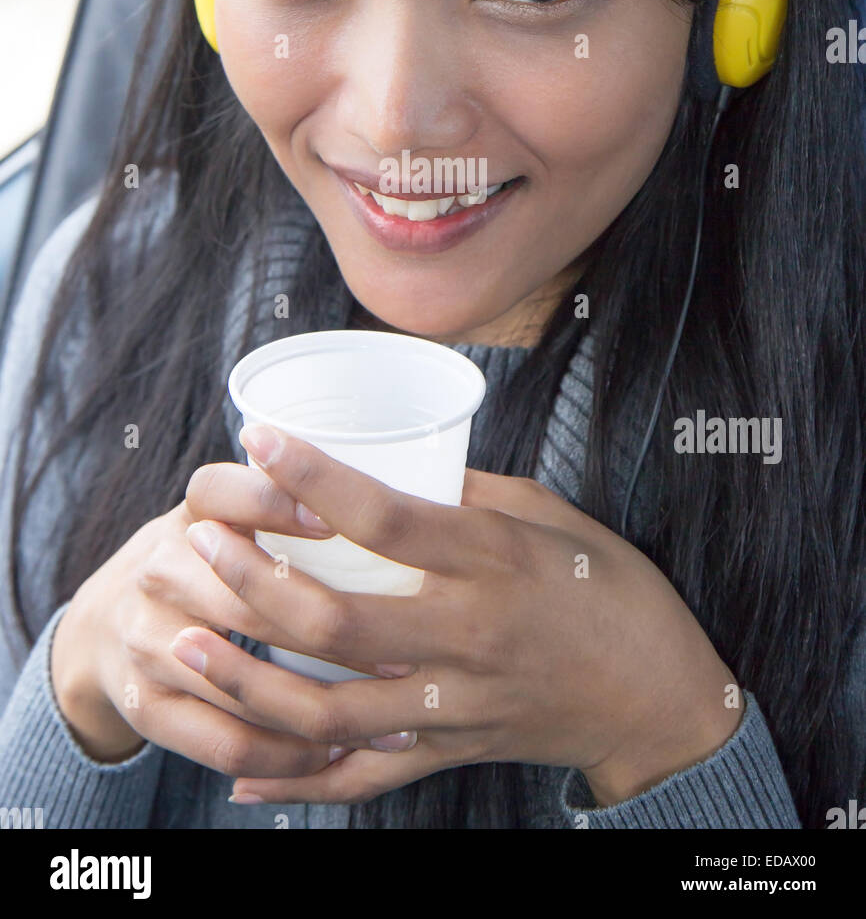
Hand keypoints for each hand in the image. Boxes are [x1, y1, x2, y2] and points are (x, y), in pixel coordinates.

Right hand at [49, 455, 387, 771]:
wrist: (108, 622)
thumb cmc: (211, 556)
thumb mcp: (236, 513)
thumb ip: (298, 499)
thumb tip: (403, 494)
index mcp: (192, 512)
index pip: (223, 492)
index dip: (276, 502)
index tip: (337, 521)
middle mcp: (159, 568)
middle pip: (245, 602)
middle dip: (332, 633)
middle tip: (405, 655)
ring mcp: (146, 640)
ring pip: (241, 681)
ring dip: (321, 708)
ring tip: (390, 718)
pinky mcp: (145, 705)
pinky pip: (224, 742)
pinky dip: (285, 755)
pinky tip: (333, 753)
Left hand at [176, 425, 743, 806]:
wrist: (661, 696)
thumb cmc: (610, 588)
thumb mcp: (551, 515)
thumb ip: (468, 495)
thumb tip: (394, 467)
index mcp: (494, 562)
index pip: (386, 518)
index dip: (314, 478)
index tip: (258, 439)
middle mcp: (468, 636)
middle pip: (337, 622)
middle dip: (253, 585)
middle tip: (200, 546)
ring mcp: (457, 704)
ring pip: (332, 711)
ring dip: (250, 683)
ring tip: (188, 647)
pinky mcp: (453, 750)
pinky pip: (366, 776)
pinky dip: (300, 782)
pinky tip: (241, 774)